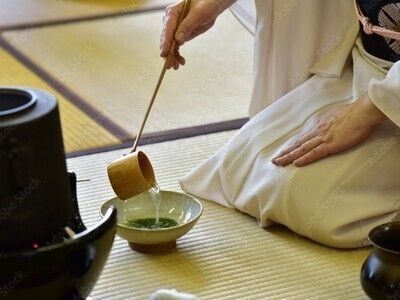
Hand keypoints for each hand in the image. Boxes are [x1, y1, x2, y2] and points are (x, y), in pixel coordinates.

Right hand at [160, 0, 234, 69]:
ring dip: (172, 56)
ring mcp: (175, 29)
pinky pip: (176, 46)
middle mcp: (171, 21)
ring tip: (176, 66)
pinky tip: (181, 62)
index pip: (167, 29)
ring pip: (170, 45)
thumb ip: (187, 26)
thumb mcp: (198, 14)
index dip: (165, 42)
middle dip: (168, 53)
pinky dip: (177, 54)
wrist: (211, 5)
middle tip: (169, 65)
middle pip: (166, 39)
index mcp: (172, 13)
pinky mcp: (180, 34)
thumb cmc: (205, 5)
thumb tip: (178, 39)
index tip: (164, 53)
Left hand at [272, 93, 386, 166]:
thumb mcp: (338, 116)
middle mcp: (318, 131)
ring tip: (279, 163)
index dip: (292, 145)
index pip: (302, 137)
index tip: (284, 151)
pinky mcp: (331, 144)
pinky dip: (305, 158)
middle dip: (285, 152)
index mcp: (320, 125)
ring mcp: (323, 138)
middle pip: (298, 144)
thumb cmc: (355, 113)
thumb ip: (331, 123)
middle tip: (274, 160)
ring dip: (289, 156)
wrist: (363, 111)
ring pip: (302, 149)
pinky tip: (296, 163)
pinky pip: (315, 153)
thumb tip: (330, 125)